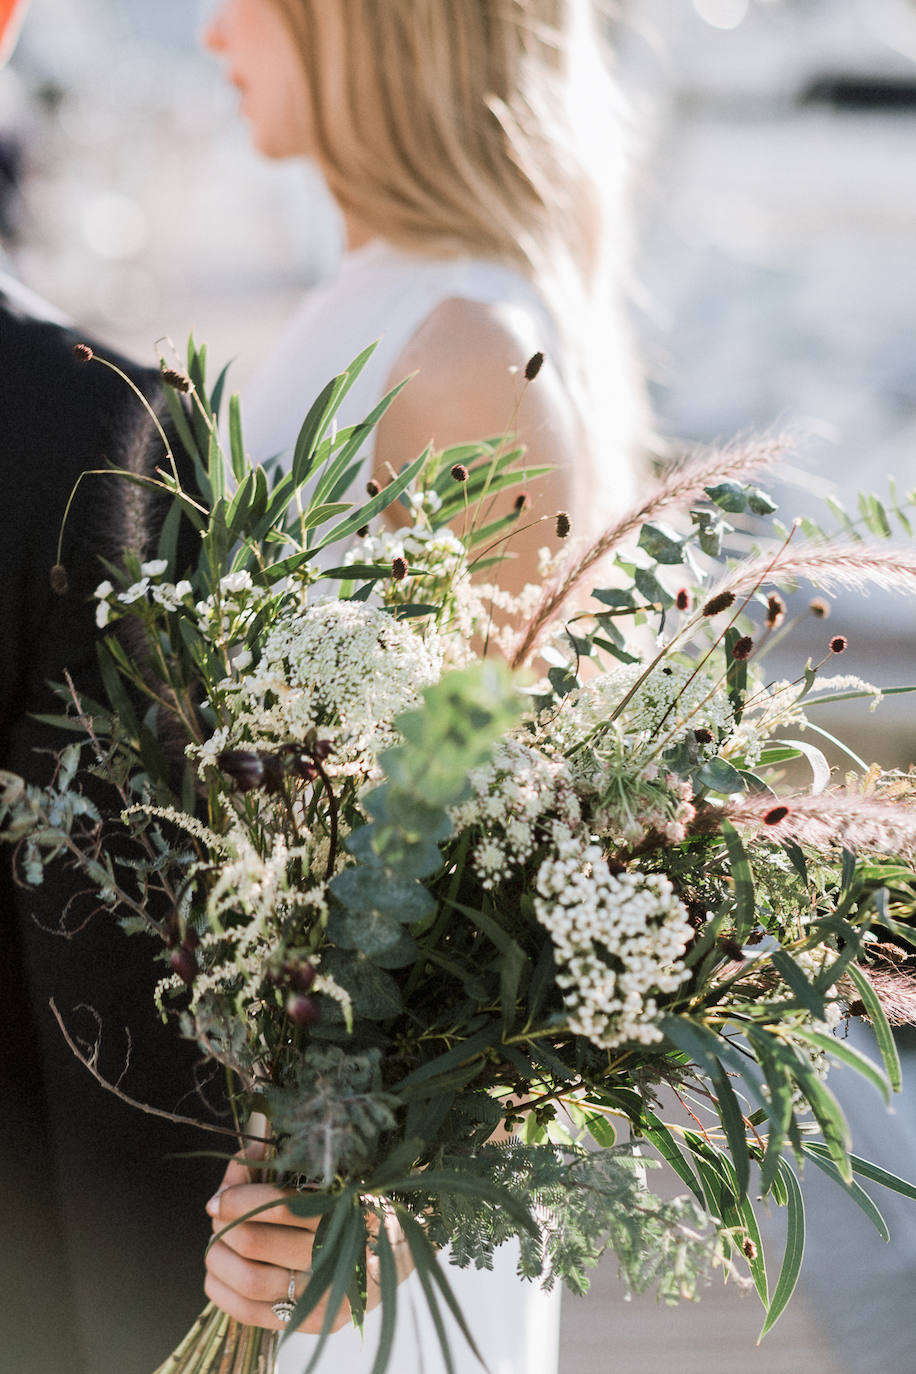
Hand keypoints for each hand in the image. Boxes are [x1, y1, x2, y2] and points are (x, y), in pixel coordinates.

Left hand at [204, 1150, 410, 1333]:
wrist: (400, 1248)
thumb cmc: (356, 1201)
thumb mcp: (329, 1174)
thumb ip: (279, 1166)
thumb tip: (235, 1168)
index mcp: (348, 1207)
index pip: (278, 1205)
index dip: (238, 1198)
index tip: (220, 1197)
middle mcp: (342, 1253)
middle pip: (256, 1243)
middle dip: (225, 1227)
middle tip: (218, 1216)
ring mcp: (330, 1294)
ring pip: (251, 1281)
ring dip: (220, 1260)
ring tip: (216, 1245)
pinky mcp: (319, 1321)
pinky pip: (255, 1314)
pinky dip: (225, 1294)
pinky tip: (220, 1274)